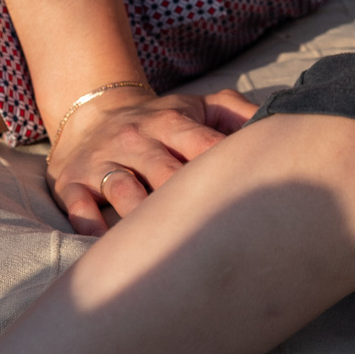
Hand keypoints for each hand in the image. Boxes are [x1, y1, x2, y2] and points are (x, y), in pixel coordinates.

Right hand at [47, 87, 255, 234]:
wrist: (91, 112)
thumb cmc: (162, 120)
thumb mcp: (199, 106)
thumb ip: (239, 114)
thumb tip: (281, 127)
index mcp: (171, 121)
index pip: (204, 146)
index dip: (224, 170)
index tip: (247, 196)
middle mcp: (136, 139)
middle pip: (166, 174)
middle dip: (188, 200)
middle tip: (215, 231)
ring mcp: (103, 161)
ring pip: (124, 190)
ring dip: (144, 217)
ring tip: (166, 245)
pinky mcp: (72, 182)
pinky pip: (80, 208)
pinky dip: (92, 227)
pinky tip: (109, 247)